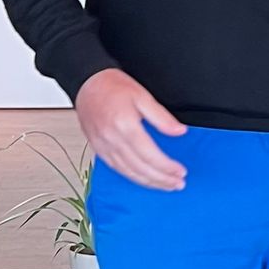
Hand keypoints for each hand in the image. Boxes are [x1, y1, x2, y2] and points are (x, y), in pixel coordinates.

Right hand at [75, 68, 186, 189]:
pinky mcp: (98, 149)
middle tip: (178, 184)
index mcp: (125, 126)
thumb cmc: (113, 86)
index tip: (181, 172)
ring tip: (165, 185)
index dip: (167, 167)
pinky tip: (144, 179)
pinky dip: (133, 177)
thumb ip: (161, 117)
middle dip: (162, 180)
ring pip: (129, 173)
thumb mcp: (143, 96)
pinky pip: (117, 169)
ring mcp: (103, 147)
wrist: (87, 83)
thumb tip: (179, 131)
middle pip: (141, 168)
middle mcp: (113, 139)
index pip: (150, 155)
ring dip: (149, 182)